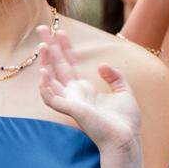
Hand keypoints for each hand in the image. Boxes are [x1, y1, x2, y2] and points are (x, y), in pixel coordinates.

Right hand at [37, 26, 140, 154]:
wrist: (126, 139)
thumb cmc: (125, 122)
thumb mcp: (124, 92)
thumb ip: (115, 77)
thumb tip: (101, 64)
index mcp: (86, 90)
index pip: (71, 64)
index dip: (66, 48)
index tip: (61, 32)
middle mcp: (74, 94)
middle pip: (58, 66)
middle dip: (50, 48)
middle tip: (42, 28)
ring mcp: (71, 102)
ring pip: (51, 79)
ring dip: (45, 62)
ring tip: (43, 45)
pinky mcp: (71, 111)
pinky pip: (51, 98)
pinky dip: (45, 86)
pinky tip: (43, 72)